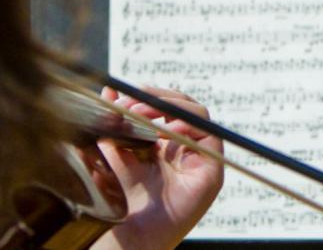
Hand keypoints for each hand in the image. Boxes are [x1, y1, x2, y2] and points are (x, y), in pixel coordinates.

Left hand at [92, 87, 224, 249]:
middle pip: (183, 105)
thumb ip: (115, 123)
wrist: (136, 232)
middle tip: (130, 104)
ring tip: (141, 115)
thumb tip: (109, 90)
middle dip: (156, 99)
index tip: (126, 94)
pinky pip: (209, 135)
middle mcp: (187, 146)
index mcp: (167, 141)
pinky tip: (164, 131)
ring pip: (198, 114)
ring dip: (169, 108)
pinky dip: (187, 125)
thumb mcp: (116, 152)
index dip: (148, 96)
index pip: (166, 105)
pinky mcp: (213, 169)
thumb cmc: (127, 199)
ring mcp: (202, 156)